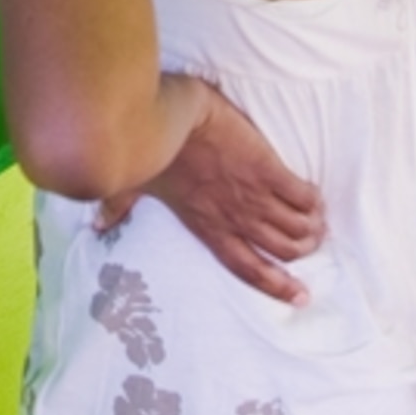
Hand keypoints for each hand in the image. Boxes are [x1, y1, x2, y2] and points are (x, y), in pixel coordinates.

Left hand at [96, 82, 323, 305]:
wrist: (169, 117)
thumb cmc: (151, 151)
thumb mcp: (133, 186)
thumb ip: (119, 209)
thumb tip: (97, 225)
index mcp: (208, 228)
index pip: (248, 268)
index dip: (277, 286)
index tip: (301, 296)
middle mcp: (236, 219)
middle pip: (282, 250)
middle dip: (303, 251)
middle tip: (313, 242)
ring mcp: (252, 195)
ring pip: (295, 226)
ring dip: (312, 227)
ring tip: (318, 222)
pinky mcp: (266, 168)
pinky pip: (300, 195)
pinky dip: (313, 201)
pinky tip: (317, 198)